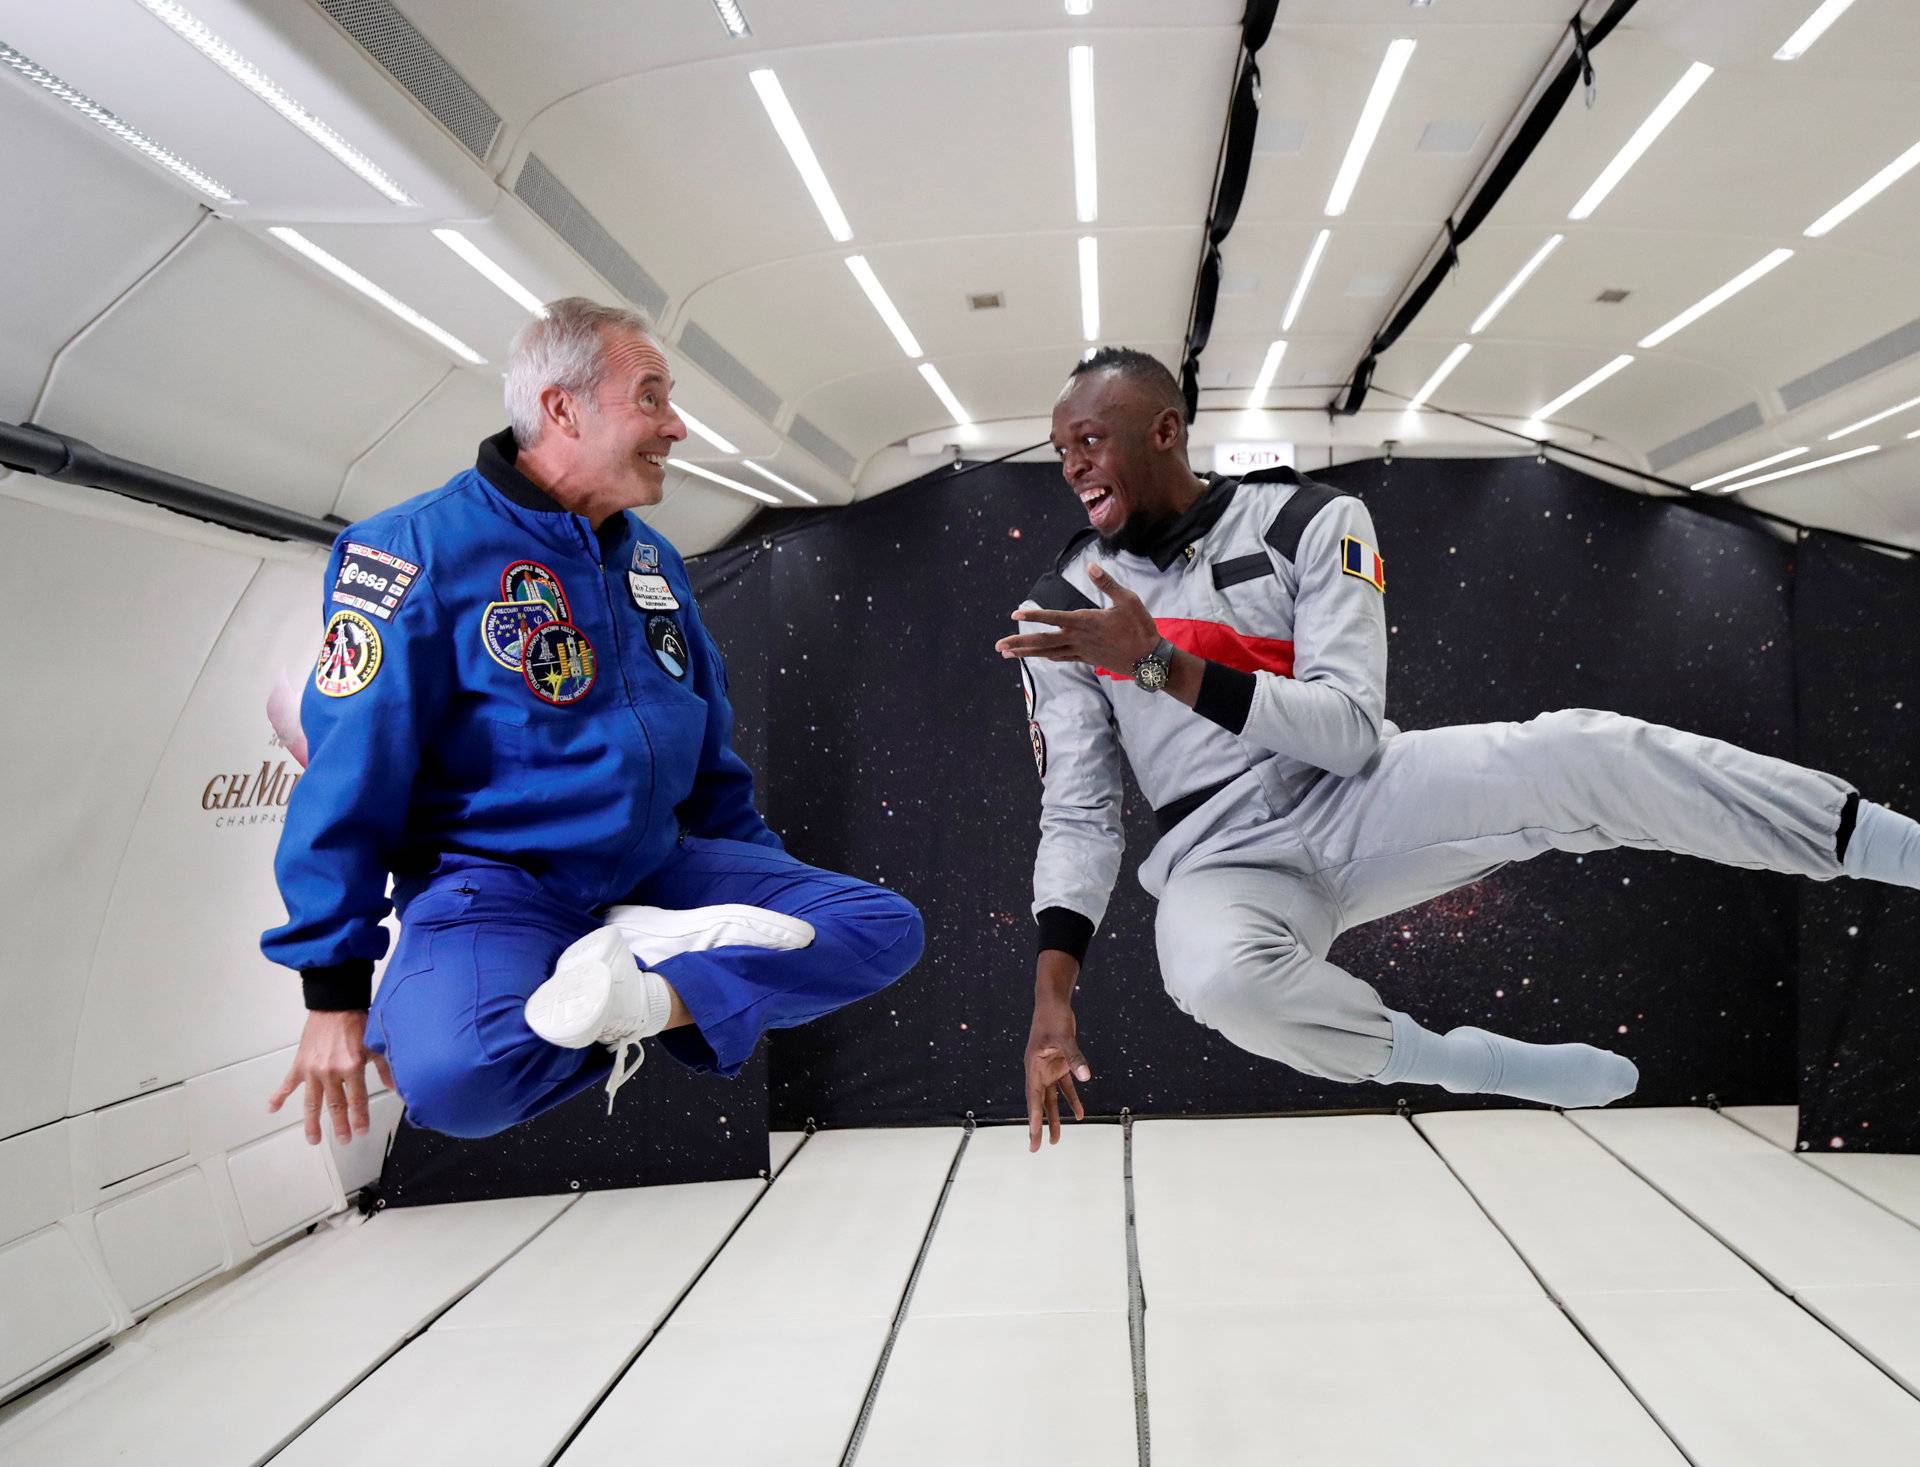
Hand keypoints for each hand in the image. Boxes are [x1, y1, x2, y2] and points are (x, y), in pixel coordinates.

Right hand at [268, 1009, 394, 1145]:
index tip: (361, 1132)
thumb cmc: (358, 1022)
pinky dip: (279, 1096)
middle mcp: (331, 1072)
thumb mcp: (376, 1044)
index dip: (360, 1118)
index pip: (357, 1100)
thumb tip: (395, 1087)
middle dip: (340, 1125)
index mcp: (352, 1067)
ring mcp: (313, 1070)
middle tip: (344, 1140)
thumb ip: (385, 1067)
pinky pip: (288, 1083)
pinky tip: (272, 1108)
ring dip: (312, 1123)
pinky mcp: (300, 1064)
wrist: (335, 1005)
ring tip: (313, 1140)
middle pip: (335, 1106)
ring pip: (312, 1102)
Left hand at [996, 562, 1158, 671]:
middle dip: (1019, 643)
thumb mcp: (1127, 599)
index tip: (1014, 616)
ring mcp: (1081, 651)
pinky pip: (1062, 657)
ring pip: (1048, 652)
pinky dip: (1047, 656)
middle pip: (1042, 641)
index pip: (1053, 618)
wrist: (1149, 660)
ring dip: (1026, 652)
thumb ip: (1106, 583)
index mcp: (1084, 622)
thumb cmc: (1140, 627)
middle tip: (998, 646)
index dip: (1033, 616)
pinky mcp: (1087, 659)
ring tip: (1008, 654)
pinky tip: (1039, 656)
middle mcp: (1077, 638)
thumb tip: (1091, 566)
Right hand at [1025, 1000, 1091, 1151]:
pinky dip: (1072, 1100)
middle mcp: (1038, 1071)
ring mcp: (1048, 1069)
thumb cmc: (1054, 1017)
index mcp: (1033, 1066)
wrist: (1054, 1002)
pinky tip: (1080, 1114)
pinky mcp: (1060, 1065)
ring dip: (1054, 1118)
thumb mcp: (1065, 1037)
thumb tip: (1086, 1076)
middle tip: (1035, 1148)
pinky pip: (1065, 1088)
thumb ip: (1075, 1057)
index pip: (1034, 1097)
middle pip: (1038, 1104)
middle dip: (1037, 1126)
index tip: (1034, 1135)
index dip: (1034, 1117)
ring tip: (1055, 1140)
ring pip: (1051, 1100)